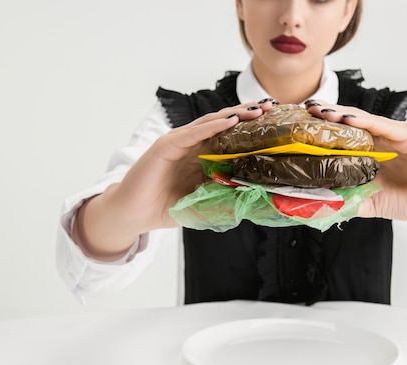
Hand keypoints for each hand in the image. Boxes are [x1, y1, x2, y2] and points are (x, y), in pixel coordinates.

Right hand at [73, 99, 275, 259]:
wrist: (133, 215)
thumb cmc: (164, 208)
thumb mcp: (201, 204)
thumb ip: (222, 198)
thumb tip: (252, 199)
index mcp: (201, 158)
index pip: (230, 139)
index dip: (250, 131)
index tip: (273, 125)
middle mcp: (191, 146)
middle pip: (223, 126)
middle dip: (247, 116)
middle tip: (270, 108)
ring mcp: (178, 143)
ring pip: (210, 124)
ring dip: (234, 116)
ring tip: (255, 111)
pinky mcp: (165, 146)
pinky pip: (192, 133)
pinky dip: (211, 126)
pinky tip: (229, 121)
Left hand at [306, 100, 406, 250]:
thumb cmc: (405, 201)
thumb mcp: (367, 203)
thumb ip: (345, 201)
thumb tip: (315, 206)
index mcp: (366, 151)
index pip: (338, 135)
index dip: (318, 129)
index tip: (296, 126)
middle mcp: (377, 139)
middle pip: (346, 122)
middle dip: (324, 115)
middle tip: (303, 110)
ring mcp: (393, 135)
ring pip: (362, 120)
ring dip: (340, 114)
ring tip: (320, 111)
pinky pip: (384, 126)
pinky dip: (366, 121)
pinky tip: (348, 119)